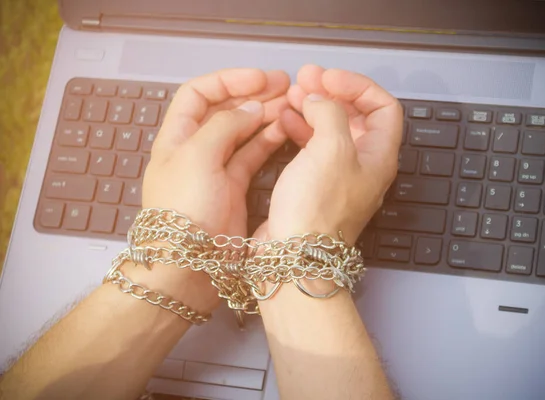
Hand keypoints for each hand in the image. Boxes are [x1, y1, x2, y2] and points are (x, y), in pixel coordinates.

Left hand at [126, 69, 290, 313]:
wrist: (190, 265)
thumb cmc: (186, 207)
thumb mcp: (197, 157)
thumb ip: (225, 125)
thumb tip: (252, 107)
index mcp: (177, 136)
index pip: (200, 93)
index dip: (229, 80)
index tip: (261, 78)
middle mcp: (196, 148)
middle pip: (224, 110)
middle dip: (253, 95)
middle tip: (286, 86)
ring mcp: (217, 168)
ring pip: (242, 131)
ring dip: (265, 115)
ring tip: (292, 103)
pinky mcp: (235, 187)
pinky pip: (253, 155)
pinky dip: (269, 140)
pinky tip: (287, 129)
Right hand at [262, 65, 402, 245]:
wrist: (294, 255)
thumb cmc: (317, 205)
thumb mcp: (331, 147)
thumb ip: (329, 112)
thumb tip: (318, 98)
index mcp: (379, 155)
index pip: (382, 107)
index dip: (357, 86)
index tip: (327, 78)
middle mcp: (363, 164)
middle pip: (355, 117)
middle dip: (331, 94)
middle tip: (304, 80)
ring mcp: (338, 175)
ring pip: (330, 130)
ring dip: (313, 109)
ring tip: (290, 96)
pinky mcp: (315, 185)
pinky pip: (312, 148)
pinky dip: (300, 129)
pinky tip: (284, 120)